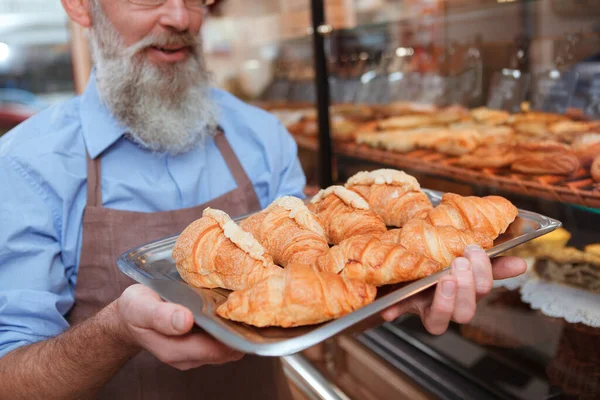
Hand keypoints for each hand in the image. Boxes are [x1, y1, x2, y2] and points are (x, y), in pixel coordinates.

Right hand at [114, 284, 243, 369]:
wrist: (130, 315)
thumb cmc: (135, 310)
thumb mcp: (140, 308)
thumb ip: (160, 316)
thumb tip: (185, 321)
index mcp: (175, 350)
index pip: (214, 349)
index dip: (232, 335)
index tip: (244, 315)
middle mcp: (190, 356)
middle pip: (227, 349)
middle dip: (241, 330)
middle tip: (252, 304)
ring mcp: (198, 350)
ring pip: (229, 344)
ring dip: (239, 327)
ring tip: (248, 303)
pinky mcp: (203, 342)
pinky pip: (224, 336)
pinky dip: (232, 324)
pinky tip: (236, 306)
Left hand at [380, 245, 526, 334]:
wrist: (404, 261)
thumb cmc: (438, 262)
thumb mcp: (464, 259)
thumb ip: (491, 263)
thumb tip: (521, 264)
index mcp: (464, 294)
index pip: (480, 293)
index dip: (482, 277)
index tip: (475, 252)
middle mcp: (446, 307)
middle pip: (464, 313)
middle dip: (466, 288)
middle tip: (459, 262)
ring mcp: (422, 309)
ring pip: (438, 323)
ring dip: (444, 302)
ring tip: (444, 278)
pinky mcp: (400, 305)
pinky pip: (397, 312)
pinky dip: (394, 311)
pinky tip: (390, 310)